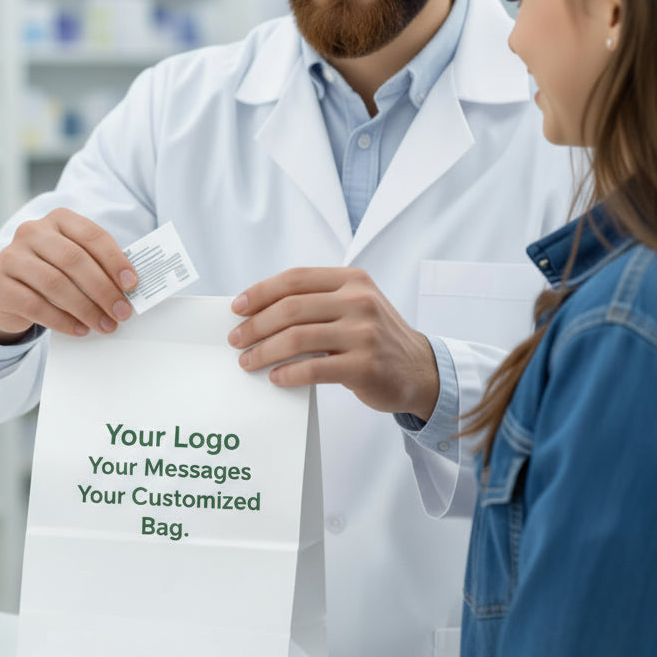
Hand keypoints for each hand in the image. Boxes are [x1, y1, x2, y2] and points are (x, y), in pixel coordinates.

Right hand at [0, 209, 137, 342]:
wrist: (8, 291)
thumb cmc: (52, 272)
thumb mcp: (75, 262)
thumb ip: (99, 266)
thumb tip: (129, 288)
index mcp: (58, 219)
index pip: (91, 235)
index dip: (114, 260)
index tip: (131, 284)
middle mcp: (32, 232)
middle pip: (74, 259)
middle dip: (103, 289)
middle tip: (121, 311)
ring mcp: (11, 257)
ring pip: (55, 283)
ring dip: (86, 308)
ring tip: (104, 324)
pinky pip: (35, 305)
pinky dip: (62, 321)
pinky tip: (79, 329)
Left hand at [227, 267, 439, 418]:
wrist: (420, 369)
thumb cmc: (376, 336)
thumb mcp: (355, 304)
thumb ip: (317, 300)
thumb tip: (259, 310)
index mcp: (352, 279)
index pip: (295, 279)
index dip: (260, 292)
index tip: (237, 308)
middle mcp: (359, 301)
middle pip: (291, 308)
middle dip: (255, 325)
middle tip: (236, 339)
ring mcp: (363, 333)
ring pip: (297, 337)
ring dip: (264, 351)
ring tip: (248, 361)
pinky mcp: (365, 365)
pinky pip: (314, 368)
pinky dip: (288, 373)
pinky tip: (276, 377)